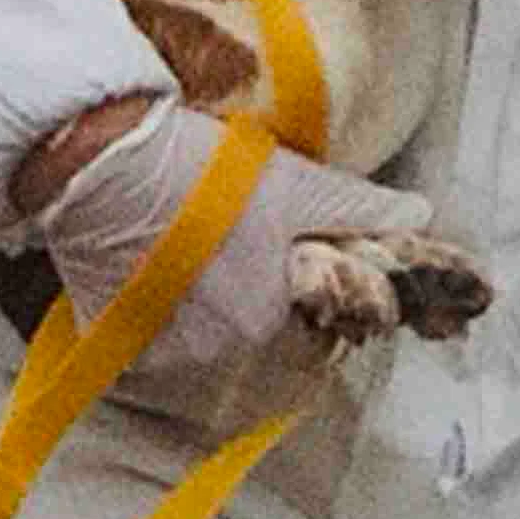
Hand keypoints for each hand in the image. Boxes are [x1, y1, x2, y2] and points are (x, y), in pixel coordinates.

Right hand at [30, 100, 483, 430]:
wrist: (101, 163)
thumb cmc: (202, 169)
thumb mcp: (294, 181)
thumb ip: (356, 208)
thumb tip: (418, 213)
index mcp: (272, 317)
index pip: (312, 335)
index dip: (306, 300)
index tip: (284, 270)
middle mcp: (221, 351)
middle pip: (258, 345)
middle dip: (257, 309)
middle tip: (232, 256)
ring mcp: (166, 355)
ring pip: (207, 352)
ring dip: (207, 322)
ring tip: (191, 265)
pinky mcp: (119, 348)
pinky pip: (153, 354)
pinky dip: (157, 328)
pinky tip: (153, 283)